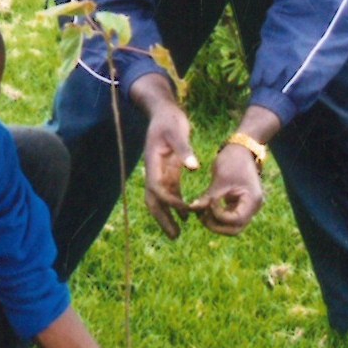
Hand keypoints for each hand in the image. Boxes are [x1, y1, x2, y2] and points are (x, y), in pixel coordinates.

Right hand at [141, 102, 198, 237]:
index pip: (157, 188)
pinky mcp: (168, 170)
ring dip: (168, 216)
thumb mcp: (178, 131)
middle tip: (174, 236)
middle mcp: (153, 170)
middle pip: (153, 200)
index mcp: (153, 162)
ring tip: (178, 233)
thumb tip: (194, 167)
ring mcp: (160, 171)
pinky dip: (176, 204)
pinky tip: (186, 215)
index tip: (185, 209)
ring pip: (160, 200)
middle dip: (162, 219)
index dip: (169, 201)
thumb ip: (185, 149)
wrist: (163, 111)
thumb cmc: (170, 119)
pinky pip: (169, 192)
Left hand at [189, 144, 264, 235]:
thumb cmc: (233, 160)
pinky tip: (204, 208)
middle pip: (234, 229)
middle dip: (216, 225)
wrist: (241, 149)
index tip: (209, 202)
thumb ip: (208, 197)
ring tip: (200, 212)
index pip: (236, 221)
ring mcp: (246, 207)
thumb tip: (192, 209)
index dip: (219, 215)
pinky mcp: (238, 204)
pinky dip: (216, 216)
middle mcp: (252, 207)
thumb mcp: (220, 180)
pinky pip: (227, 217)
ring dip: (215, 222)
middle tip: (201, 216)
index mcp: (252, 201)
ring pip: (230, 226)